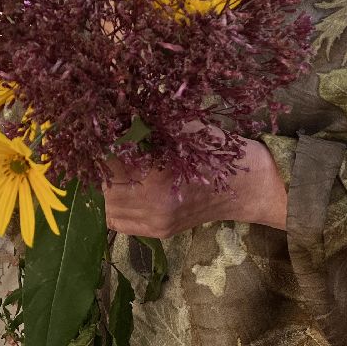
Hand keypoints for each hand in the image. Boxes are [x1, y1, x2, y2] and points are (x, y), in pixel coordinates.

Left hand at [102, 132, 287, 237]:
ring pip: (107, 207)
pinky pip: (118, 221)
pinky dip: (113, 204)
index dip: (98, 146)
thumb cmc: (217, 149)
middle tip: (99, 147)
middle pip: (103, 188)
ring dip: (103, 186)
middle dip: (99, 166)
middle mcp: (152, 207)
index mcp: (158, 178)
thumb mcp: (183, 127)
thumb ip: (146, 124)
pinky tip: (121, 186)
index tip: (95, 132)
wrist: (251, 186)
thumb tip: (110, 113)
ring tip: (110, 166)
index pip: (109, 162)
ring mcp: (154, 224)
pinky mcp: (158, 233)